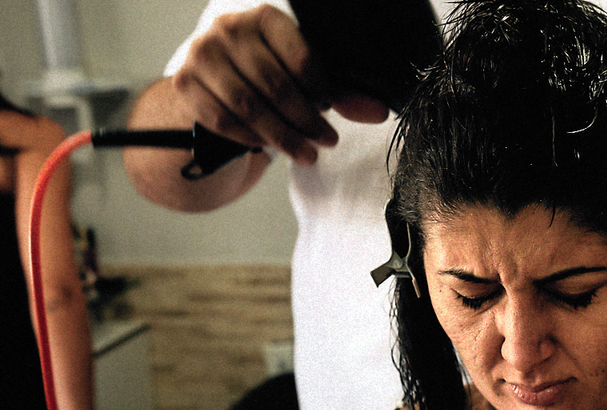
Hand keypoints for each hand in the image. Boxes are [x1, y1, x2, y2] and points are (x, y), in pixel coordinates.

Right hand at [173, 4, 388, 164]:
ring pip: (250, 107)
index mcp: (265, 17)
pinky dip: (251, 138)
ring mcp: (202, 55)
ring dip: (283, 137)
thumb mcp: (304, 75)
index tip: (329, 108)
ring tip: (307, 154)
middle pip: (276, 86)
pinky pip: (225, 121)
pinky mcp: (185, 84)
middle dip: (306, 120)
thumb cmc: (268, 73)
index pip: (301, 57)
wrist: (215, 80)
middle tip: (327, 141)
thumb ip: (342, 92)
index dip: (321, 90)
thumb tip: (379, 113)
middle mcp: (229, 29)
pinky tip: (269, 145)